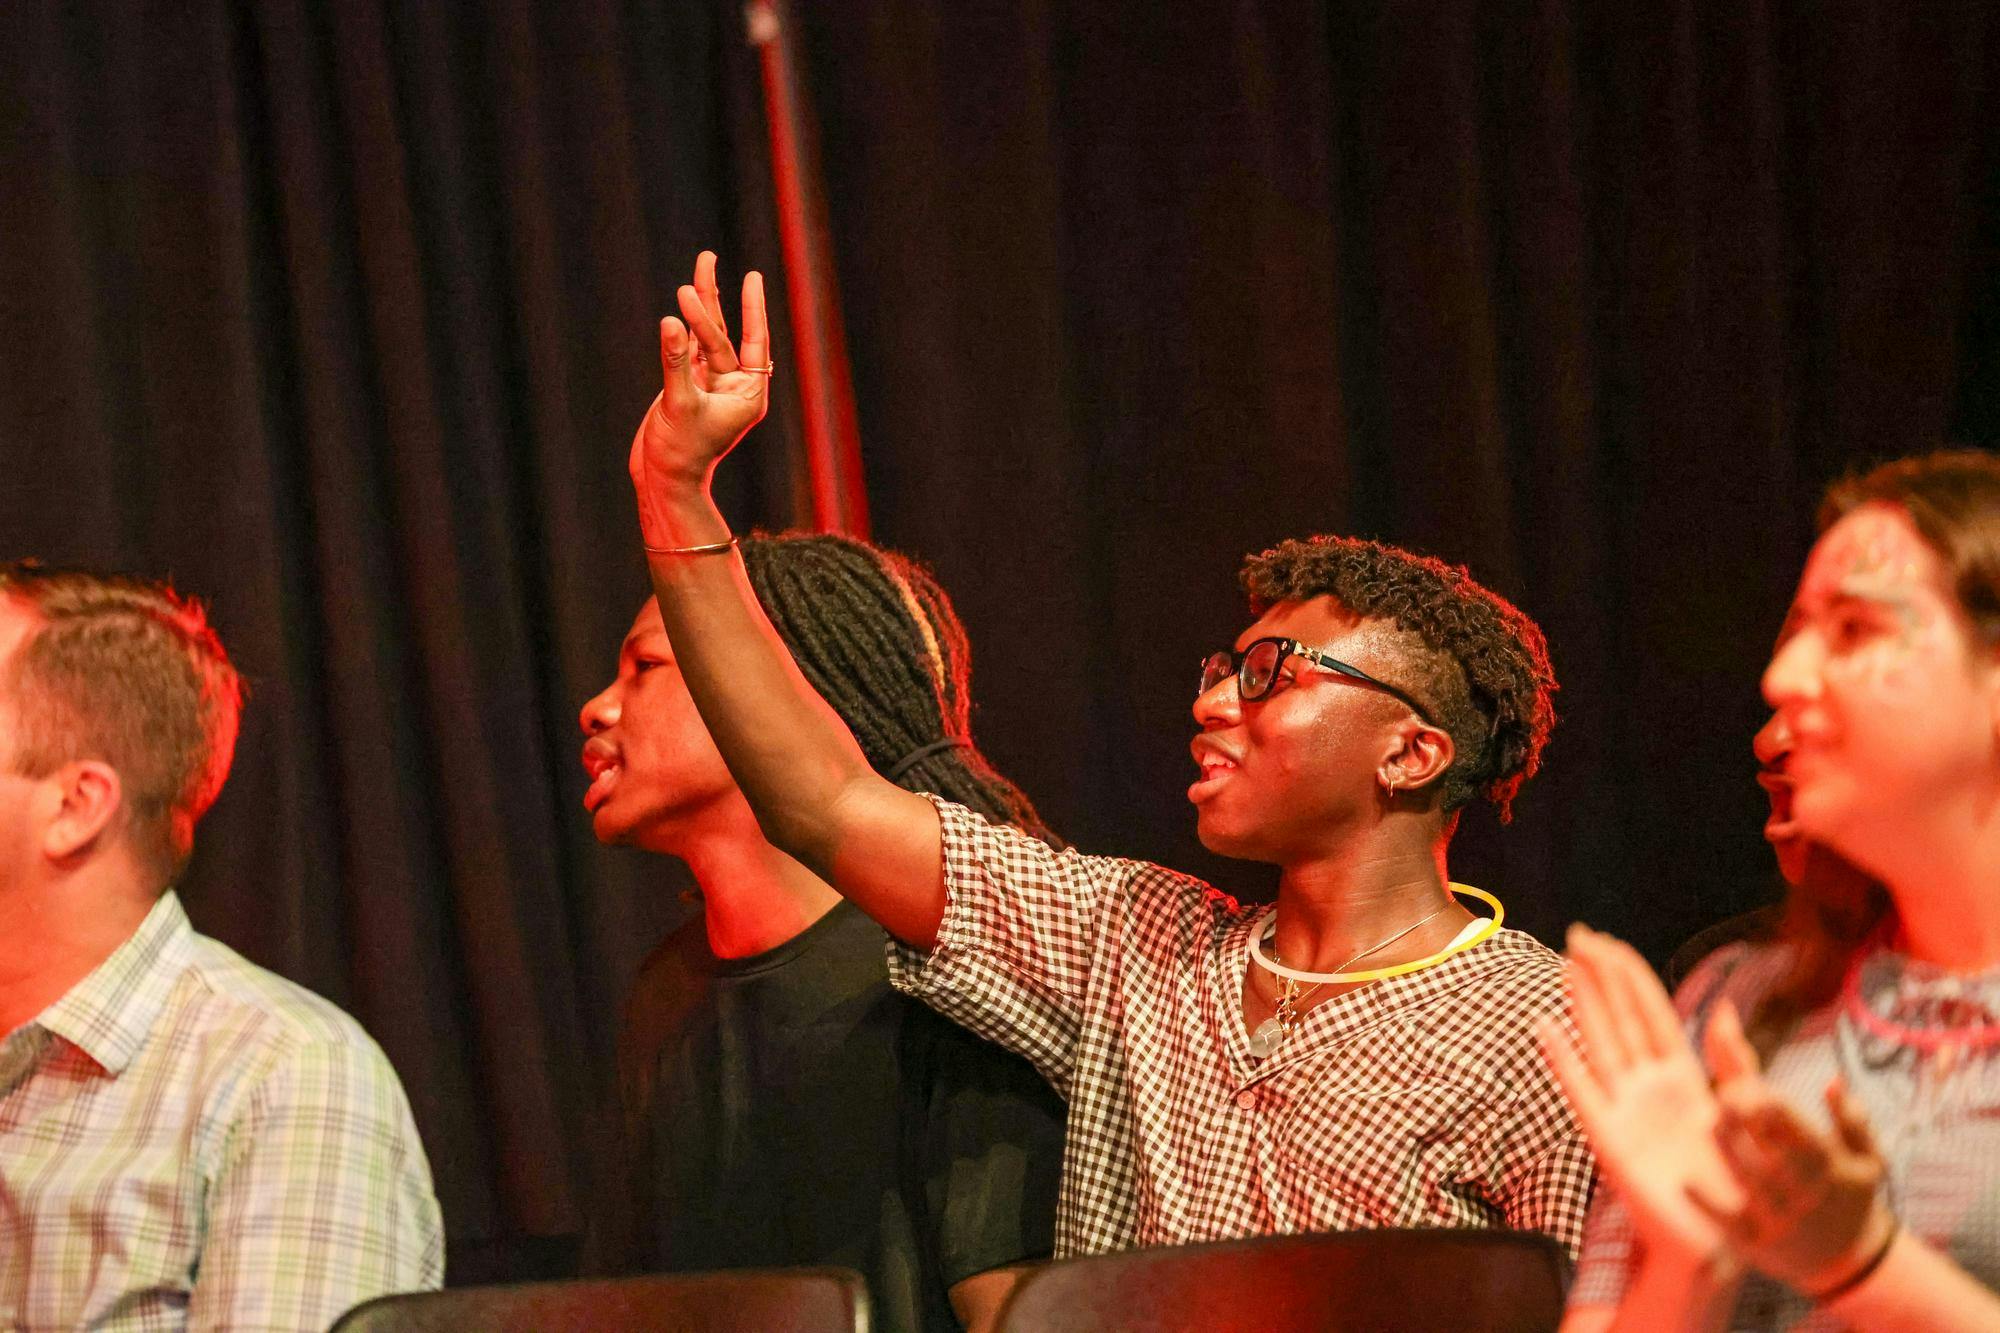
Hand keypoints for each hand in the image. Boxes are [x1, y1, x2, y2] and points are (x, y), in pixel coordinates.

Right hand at [628, 251, 771, 538]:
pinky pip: (689, 348)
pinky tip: (682, 301)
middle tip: (706, 259)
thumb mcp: (678, 405)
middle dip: (713, 300)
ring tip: (701, 266)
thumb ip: (675, 362)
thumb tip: (673, 322)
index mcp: (747, 394)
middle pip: (725, 334)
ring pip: (706, 337)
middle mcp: (733, 386)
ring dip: (701, 305)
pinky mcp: (687, 386)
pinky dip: (685, 327)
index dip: (753, 308)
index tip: (752, 277)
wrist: (663, 480)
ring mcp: (710, 385)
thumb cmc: (679, 452)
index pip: (753, 342)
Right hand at [1540, 925, 1745, 1271]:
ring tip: (1566, 965)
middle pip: (1621, 1018)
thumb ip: (1733, 1064)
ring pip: (1600, 1042)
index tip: (1607, 942)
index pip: (1651, 1013)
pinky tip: (1545, 1028)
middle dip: (1601, 975)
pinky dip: (1562, 1059)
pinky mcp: (1608, 1138)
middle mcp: (1648, 1086)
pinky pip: (1581, 1090)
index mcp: (1683, 1078)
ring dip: (1583, 1004)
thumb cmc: (1734, 1187)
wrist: (1715, 1243)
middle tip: (1578, 934)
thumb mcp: (1746, 1117)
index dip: (1630, 976)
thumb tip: (1725, 1010)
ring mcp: (1624, 1109)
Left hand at [1691, 1004, 1894, 1293]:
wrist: (1849, 1265)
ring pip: (1753, 1182)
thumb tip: (1833, 1081)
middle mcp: (1806, 1193)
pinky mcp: (1759, 1244)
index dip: (1772, 1104)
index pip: (1800, 1129)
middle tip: (1724, 1098)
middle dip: (1749, 1122)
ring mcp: (1782, 1219)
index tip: (1749, 1087)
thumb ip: (1853, 1120)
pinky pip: (1731, 1224)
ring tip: (1712, 1125)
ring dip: (1730, 1151)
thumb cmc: (1851, 1199)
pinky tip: (1686, 1183)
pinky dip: (1707, 1205)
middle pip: (1774, 1151)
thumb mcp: (1867, 1161)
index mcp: (1829, 1166)